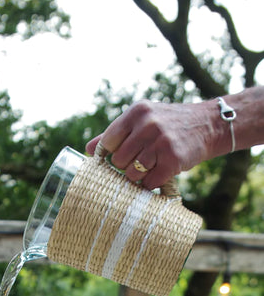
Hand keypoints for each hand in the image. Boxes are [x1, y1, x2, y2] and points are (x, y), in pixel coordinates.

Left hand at [85, 99, 216, 189]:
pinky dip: (151, 183)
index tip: (120, 156)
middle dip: (126, 166)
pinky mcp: (172, 160)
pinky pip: (149, 183)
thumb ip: (115, 133)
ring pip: (132, 174)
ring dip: (139, 176)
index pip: (108, 143)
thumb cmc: (169, 124)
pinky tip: (159, 173)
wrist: (208, 125)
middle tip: (140, 161)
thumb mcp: (142, 119)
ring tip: (151, 166)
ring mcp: (160, 143)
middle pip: (118, 161)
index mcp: (136, 112)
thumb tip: (88, 150)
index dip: (111, 154)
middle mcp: (147, 125)